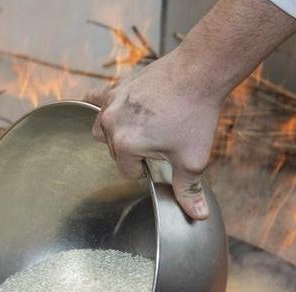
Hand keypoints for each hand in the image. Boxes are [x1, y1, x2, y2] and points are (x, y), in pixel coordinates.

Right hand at [84, 52, 222, 220]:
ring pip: (102, 129)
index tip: (164, 159)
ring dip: (116, 134)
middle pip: (114, 151)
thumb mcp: (193, 160)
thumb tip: (198, 215)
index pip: (128, 171)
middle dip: (134, 151)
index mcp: (125, 145)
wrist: (199, 72)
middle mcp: (111, 124)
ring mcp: (111, 103)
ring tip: (140, 130)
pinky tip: (105, 108)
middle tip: (160, 142)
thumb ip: (189, 190)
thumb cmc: (195, 115)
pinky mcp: (117, 87)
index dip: (147, 169)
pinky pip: (96, 98)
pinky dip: (98, 105)